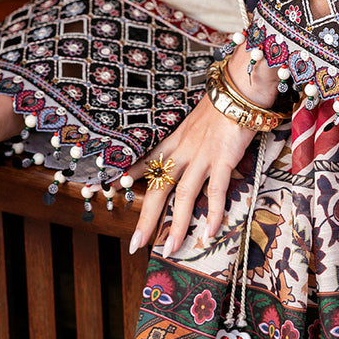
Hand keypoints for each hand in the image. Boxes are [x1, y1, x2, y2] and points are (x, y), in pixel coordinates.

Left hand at [129, 46, 280, 256]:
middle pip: (159, 189)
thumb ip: (186, 141)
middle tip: (135, 244)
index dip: (123, 177)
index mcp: (174, 142)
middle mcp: (183, 151)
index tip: (98, 189)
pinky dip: (213, 213)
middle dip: (146, 219)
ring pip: (184, 195)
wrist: (240, 89)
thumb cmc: (221, 106)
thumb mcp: (194, 123)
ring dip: (177, 225)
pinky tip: (209, 233)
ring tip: (170, 249)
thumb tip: (184, 158)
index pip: (144, 162)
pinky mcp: (223, 158)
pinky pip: (216, 191)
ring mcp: (202, 156)